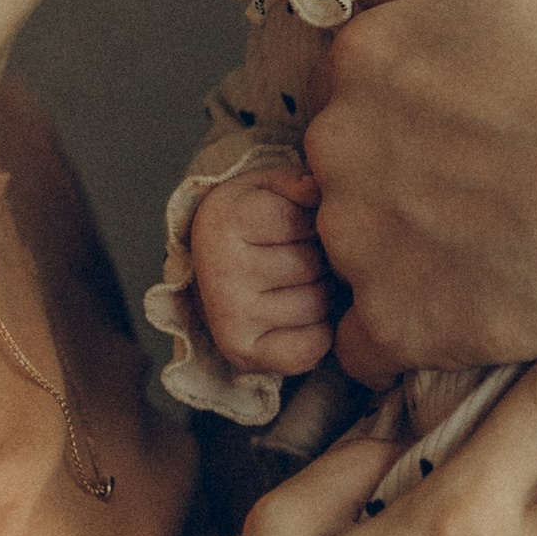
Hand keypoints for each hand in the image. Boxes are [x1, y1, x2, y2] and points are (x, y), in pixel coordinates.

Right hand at [189, 165, 335, 377]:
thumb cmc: (255, 223)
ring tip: (296, 284)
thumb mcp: (269, 187)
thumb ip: (299, 181)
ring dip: (321, 295)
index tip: (294, 224)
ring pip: (318, 305)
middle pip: (313, 265)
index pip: (304, 221)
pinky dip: (318, 334)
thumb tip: (318, 191)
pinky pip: (312, 346)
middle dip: (320, 259)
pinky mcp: (244, 354)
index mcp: (224, 220)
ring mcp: (229, 317)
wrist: (215, 271)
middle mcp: (220, 271)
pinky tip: (297, 317)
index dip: (313, 222)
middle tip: (298, 257)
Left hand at [304, 0, 536, 386]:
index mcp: (366, 54)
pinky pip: (369, 343)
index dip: (410, 106)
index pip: (351, 81)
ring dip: (406, 256)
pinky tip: (466, 319)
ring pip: (356, 250)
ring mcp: (354, 238)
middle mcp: (337, 142)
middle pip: (344, 164)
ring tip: (493, 257)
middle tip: (485, 194)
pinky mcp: (388, 322)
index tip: (462, 129)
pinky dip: (409, 337)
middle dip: (399, 179)